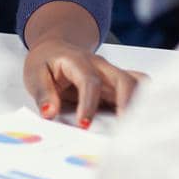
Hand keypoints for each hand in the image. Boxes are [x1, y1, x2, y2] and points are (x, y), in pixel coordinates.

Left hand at [23, 40, 144, 126]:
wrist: (56, 48)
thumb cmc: (46, 61)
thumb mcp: (34, 74)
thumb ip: (42, 93)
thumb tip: (49, 112)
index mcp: (79, 61)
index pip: (90, 81)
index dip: (89, 104)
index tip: (84, 125)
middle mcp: (102, 67)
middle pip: (124, 80)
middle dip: (127, 104)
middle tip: (123, 130)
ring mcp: (113, 75)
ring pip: (138, 84)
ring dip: (141, 104)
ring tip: (138, 129)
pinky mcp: (119, 86)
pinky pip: (139, 90)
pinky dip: (144, 104)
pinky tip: (142, 123)